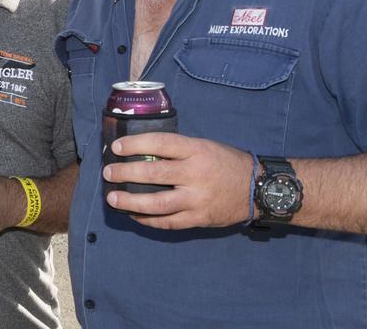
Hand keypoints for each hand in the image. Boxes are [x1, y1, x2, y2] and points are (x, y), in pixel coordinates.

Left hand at [102, 132, 252, 229]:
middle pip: (153, 174)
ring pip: (157, 203)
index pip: (159, 144)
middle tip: (108, 173)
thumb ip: (177, 149)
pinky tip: (134, 215)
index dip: (134, 145)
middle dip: (125, 173)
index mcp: (196, 150)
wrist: (258, 188)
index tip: (116, 148)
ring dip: (130, 201)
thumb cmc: (226, 162)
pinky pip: (168, 222)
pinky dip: (148, 220)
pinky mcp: (199, 219)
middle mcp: (195, 174)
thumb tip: (141, 152)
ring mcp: (197, 199)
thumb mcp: (204, 145)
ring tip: (112, 199)